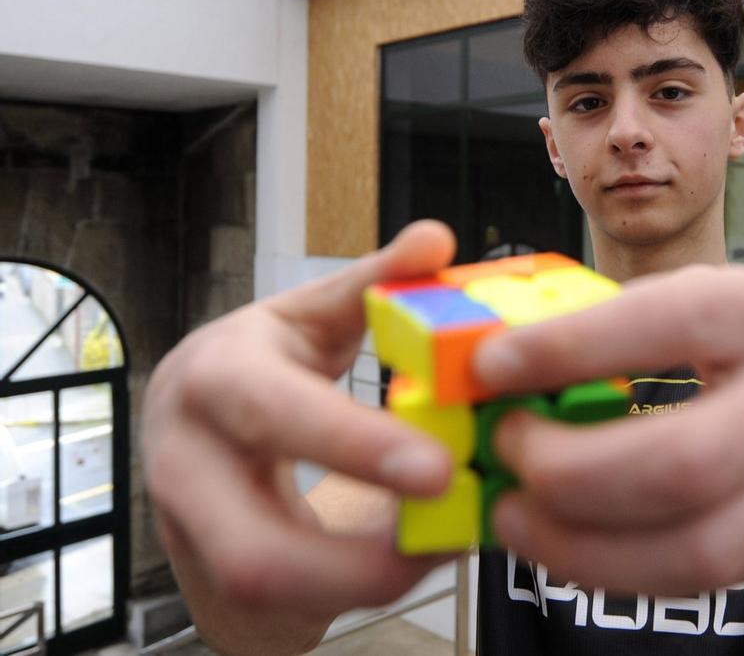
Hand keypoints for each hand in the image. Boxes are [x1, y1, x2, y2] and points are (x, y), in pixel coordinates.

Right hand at [141, 220, 456, 621]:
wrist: (193, 432)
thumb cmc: (264, 367)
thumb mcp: (312, 318)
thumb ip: (375, 284)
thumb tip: (435, 239)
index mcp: (216, 380)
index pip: (273, 415)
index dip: (354, 445)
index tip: (440, 470)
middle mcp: (185, 467)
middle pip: (253, 550)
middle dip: (357, 562)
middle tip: (451, 542)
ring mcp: (190, 537)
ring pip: (269, 598)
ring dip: (367, 585)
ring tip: (443, 549)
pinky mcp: (214, 586)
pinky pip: (289, 609)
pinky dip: (358, 590)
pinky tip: (412, 562)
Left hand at [473, 264, 743, 592]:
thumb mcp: (732, 299)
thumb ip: (637, 321)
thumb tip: (519, 351)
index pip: (668, 326)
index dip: (570, 348)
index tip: (492, 364)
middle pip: (681, 465)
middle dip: (570, 474)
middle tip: (509, 455)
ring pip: (693, 551)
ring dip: (582, 549)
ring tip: (517, 520)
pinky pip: (700, 578)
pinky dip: (620, 571)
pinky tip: (572, 545)